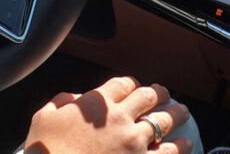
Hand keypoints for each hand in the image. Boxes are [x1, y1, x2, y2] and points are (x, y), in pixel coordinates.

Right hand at [24, 77, 192, 153]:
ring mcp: (134, 143)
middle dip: (159, 93)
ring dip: (176, 114)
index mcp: (97, 104)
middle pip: (149, 97)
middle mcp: (120, 118)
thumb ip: (59, 103)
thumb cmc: (46, 153)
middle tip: (164, 94)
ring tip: (182, 112)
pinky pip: (170, 152)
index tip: (134, 87)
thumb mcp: (43, 119)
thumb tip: (70, 99)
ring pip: (165, 121)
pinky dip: (181, 146)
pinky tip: (186, 144)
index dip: (131, 83)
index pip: (122, 84)